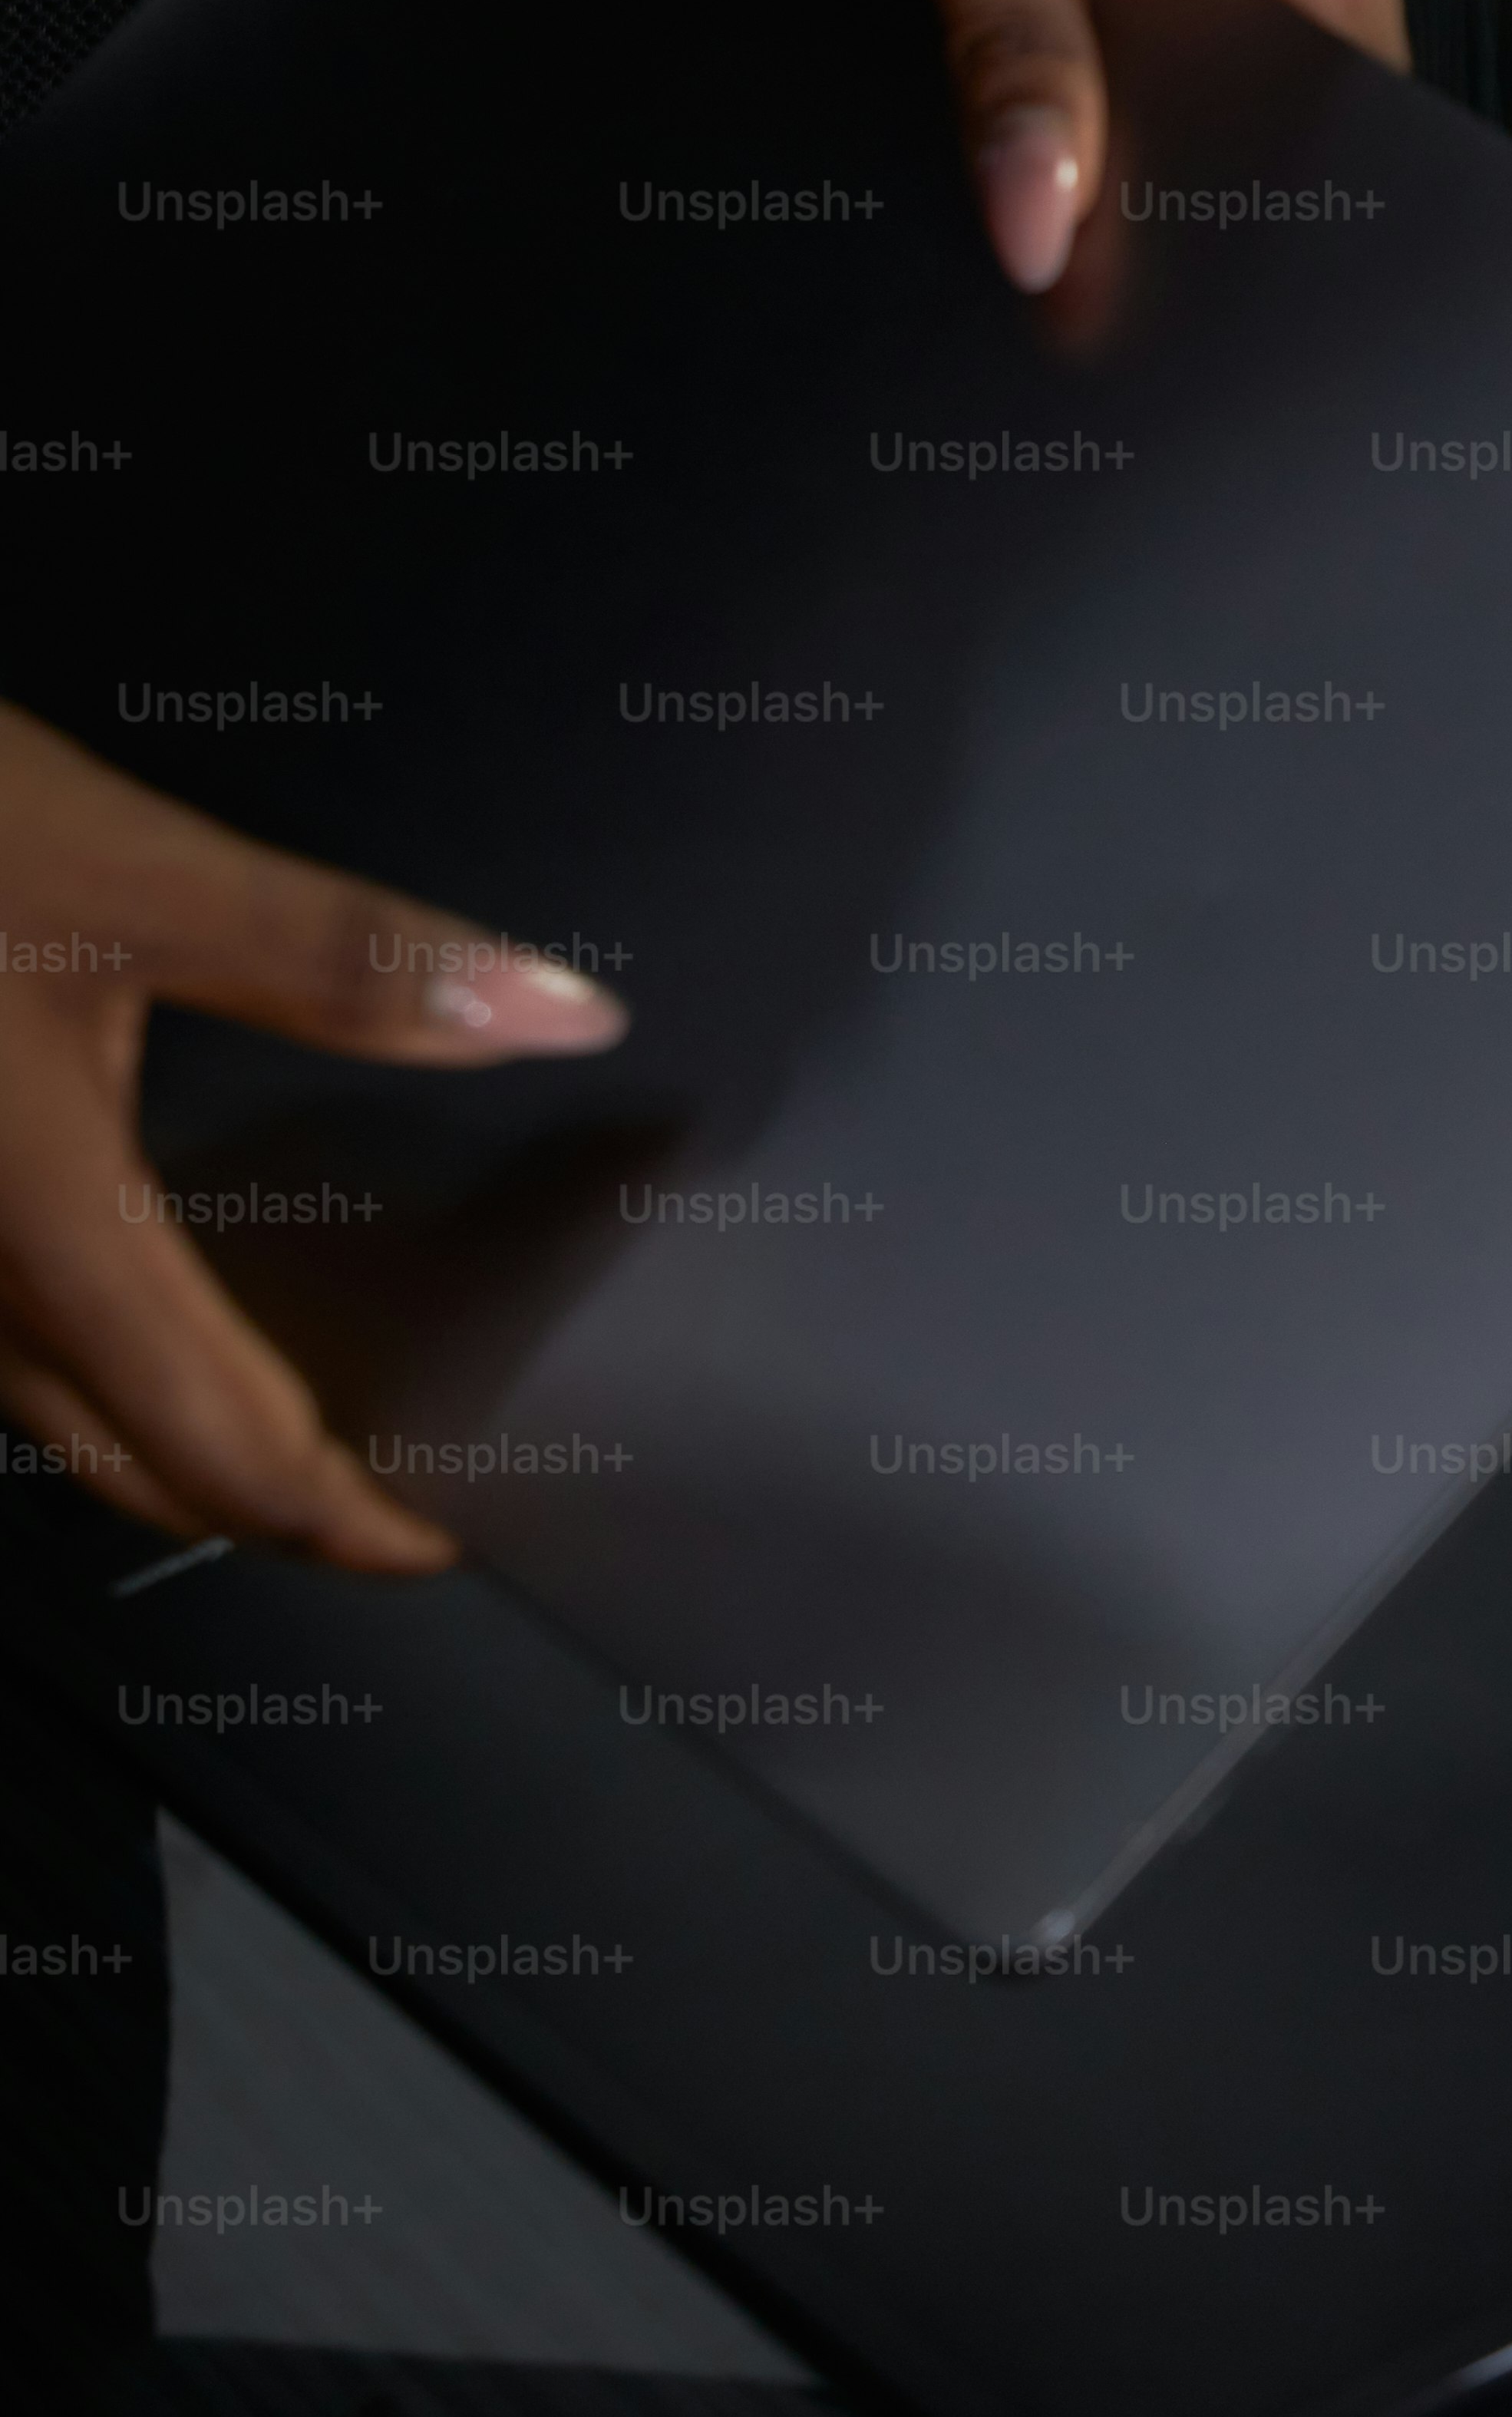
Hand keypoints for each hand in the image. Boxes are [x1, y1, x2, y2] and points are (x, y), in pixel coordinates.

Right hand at [0, 709, 627, 1573]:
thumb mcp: (134, 870)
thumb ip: (350, 957)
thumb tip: (555, 1011)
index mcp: (41, 1227)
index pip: (222, 1449)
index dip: (341, 1521)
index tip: (435, 1545)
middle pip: (130, 1464)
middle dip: (267, 1504)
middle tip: (385, 1507)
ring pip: (46, 1408)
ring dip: (170, 1444)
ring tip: (295, 1429)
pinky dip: (93, 1362)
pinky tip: (145, 1309)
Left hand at [570, 0, 1410, 292]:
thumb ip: (1021, 60)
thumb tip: (1048, 225)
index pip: (1353, 42)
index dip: (1302, 155)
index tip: (1225, 252)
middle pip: (1265, 53)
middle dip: (1187, 137)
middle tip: (1103, 216)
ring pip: (1168, 38)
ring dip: (1103, 94)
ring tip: (1046, 158)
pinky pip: (1087, 4)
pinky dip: (1043, 51)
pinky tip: (998, 92)